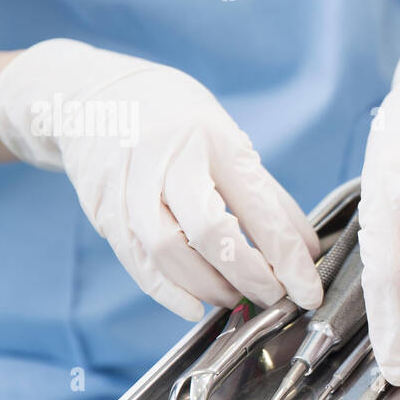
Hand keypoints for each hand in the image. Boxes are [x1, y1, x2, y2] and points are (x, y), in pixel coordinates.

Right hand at [0, 39, 321, 319]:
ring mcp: (129, 183)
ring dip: (209, 286)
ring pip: (167, 250)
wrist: (91, 94)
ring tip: (234, 297)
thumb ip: (267, 195)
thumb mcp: (229, 138)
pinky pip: (135, 259)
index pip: (259, 208)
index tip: (309, 292)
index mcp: (214, 139)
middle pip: (210, 231)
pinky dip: (167, 291)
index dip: (288, 258)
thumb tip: (306, 250)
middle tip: (273, 296)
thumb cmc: (176, 118)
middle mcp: (169, 158)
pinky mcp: (103, 207)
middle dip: (249, 275)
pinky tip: (193, 306)